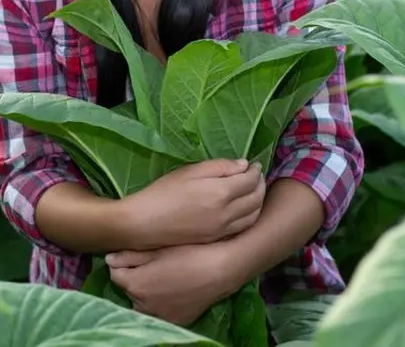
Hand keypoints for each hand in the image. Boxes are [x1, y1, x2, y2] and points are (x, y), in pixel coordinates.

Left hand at [106, 243, 243, 326]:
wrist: (222, 270)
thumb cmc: (190, 253)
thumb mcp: (158, 248)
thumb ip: (130, 255)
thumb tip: (109, 259)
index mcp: (136, 285)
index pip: (115, 274)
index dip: (124, 262)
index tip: (136, 255)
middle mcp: (144, 306)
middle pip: (130, 290)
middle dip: (136, 278)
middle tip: (154, 263)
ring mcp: (161, 316)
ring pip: (144, 303)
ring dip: (147, 292)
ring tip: (165, 276)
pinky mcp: (177, 321)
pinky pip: (160, 312)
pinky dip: (161, 303)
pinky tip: (174, 289)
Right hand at [121, 158, 264, 247]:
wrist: (144, 223)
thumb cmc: (163, 192)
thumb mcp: (189, 171)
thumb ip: (219, 167)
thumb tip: (243, 165)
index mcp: (220, 193)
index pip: (250, 180)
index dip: (255, 170)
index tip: (254, 164)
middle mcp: (227, 213)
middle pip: (256, 198)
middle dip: (260, 184)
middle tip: (257, 176)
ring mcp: (223, 229)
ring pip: (253, 215)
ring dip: (259, 201)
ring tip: (254, 191)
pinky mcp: (216, 239)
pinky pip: (243, 227)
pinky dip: (250, 216)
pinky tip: (245, 209)